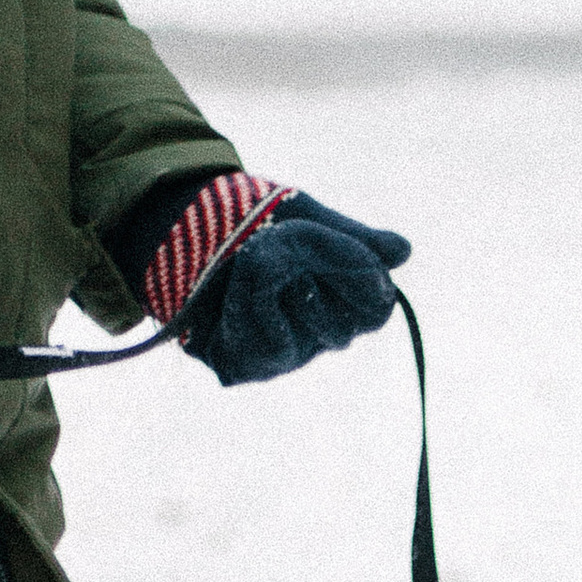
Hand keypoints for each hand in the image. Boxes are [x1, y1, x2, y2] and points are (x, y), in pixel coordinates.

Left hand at [155, 184, 409, 385]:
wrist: (178, 223)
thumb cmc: (248, 219)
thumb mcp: (305, 216)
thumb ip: (353, 238)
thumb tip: (403, 252)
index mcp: (346, 296)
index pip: (376, 306)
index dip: (352, 273)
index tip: (322, 242)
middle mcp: (325, 332)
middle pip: (340, 328)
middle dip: (303, 272)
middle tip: (272, 239)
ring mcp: (292, 353)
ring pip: (304, 338)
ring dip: (269, 288)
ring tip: (243, 262)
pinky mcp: (254, 365)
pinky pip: (269, 348)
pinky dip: (247, 312)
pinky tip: (228, 295)